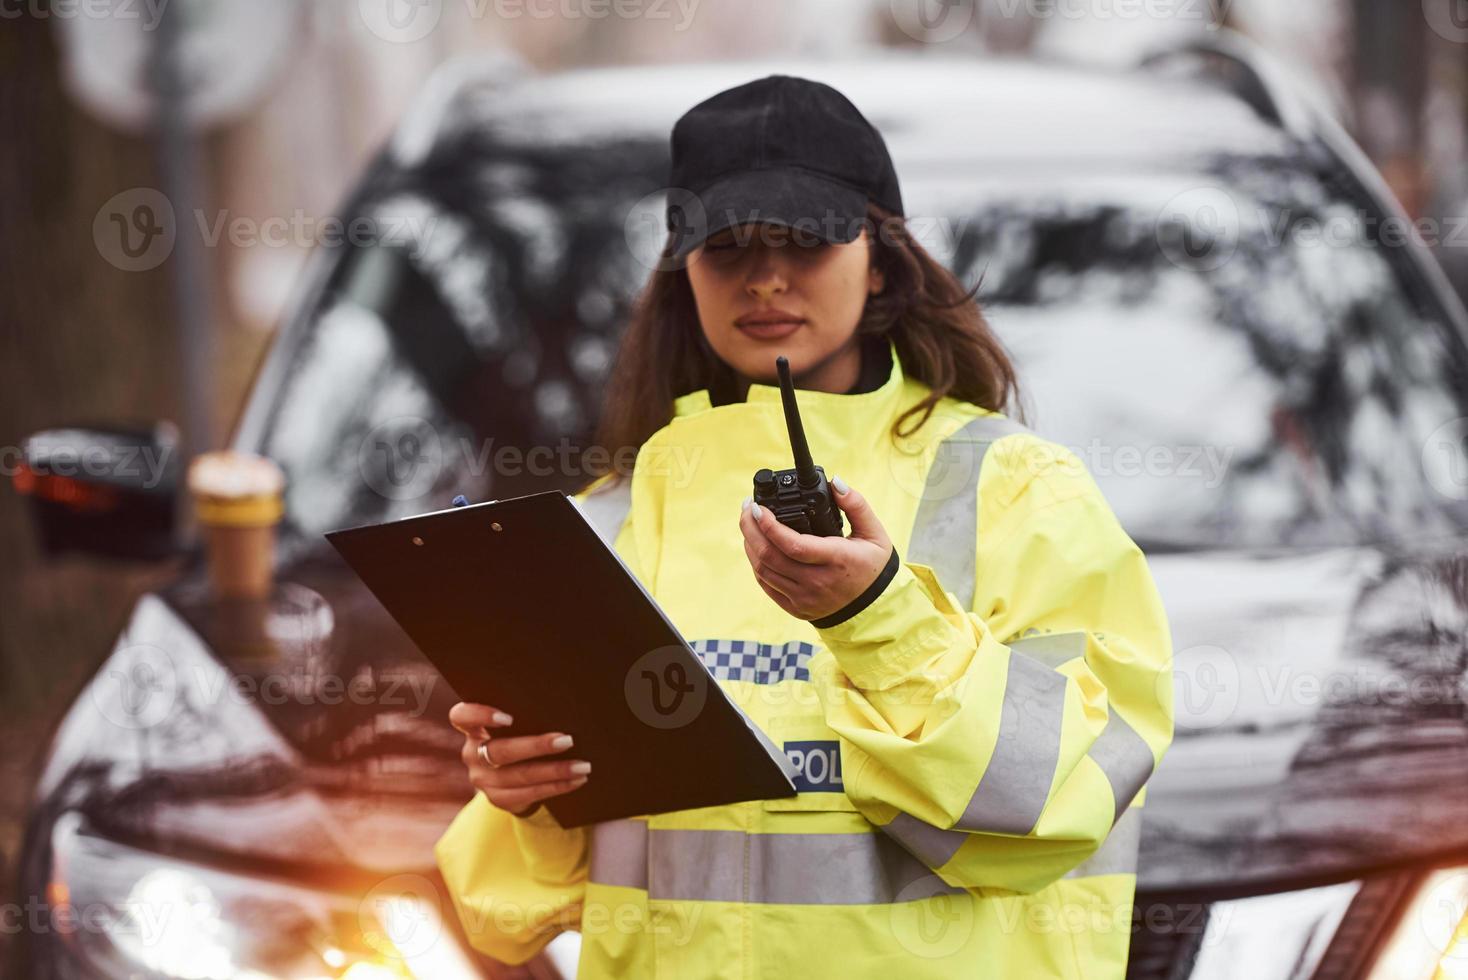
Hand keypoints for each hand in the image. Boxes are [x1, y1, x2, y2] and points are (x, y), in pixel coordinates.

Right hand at [448, 702, 589, 816]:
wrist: (511, 775)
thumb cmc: (519, 734)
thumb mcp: (515, 725)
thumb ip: (525, 714)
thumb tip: (563, 706)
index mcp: (473, 728)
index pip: (462, 716)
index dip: (480, 716)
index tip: (507, 718)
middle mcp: (473, 754)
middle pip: (500, 751)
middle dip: (537, 746)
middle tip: (567, 740)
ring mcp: (482, 780)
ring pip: (519, 776)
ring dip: (555, 771)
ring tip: (583, 765)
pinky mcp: (497, 799)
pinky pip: (529, 795)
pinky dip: (556, 787)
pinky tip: (577, 780)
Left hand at [738, 476, 893, 621]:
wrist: (874, 608)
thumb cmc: (872, 566)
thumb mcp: (874, 533)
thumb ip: (856, 505)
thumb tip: (835, 482)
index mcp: (837, 560)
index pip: (794, 545)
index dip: (769, 525)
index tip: (758, 507)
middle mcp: (817, 582)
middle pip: (770, 556)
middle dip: (751, 528)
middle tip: (748, 508)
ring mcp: (804, 598)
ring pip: (763, 570)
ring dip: (750, 544)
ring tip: (749, 523)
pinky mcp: (795, 607)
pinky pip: (766, 585)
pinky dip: (756, 563)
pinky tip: (756, 547)